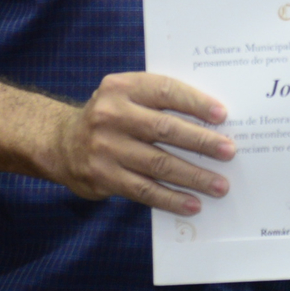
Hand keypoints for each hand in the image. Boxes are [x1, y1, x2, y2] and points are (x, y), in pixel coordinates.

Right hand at [44, 72, 233, 216]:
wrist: (61, 143)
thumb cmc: (111, 116)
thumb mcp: (127, 96)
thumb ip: (158, 101)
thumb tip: (212, 120)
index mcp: (122, 87)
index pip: (165, 91)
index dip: (195, 103)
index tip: (222, 115)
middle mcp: (111, 115)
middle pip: (165, 129)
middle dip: (201, 142)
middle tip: (229, 151)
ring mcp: (105, 148)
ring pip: (158, 164)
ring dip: (193, 176)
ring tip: (219, 185)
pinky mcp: (103, 177)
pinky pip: (144, 190)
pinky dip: (171, 198)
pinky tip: (192, 203)